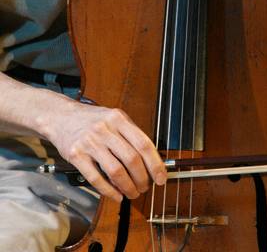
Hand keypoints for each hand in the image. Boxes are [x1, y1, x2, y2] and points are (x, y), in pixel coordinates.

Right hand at [45, 100, 166, 202]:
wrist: (60, 116)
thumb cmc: (91, 119)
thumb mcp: (114, 118)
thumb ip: (130, 134)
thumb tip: (151, 159)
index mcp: (118, 119)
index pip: (144, 144)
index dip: (155, 164)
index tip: (161, 177)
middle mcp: (105, 129)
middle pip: (132, 159)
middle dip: (142, 179)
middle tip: (145, 187)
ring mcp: (90, 142)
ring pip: (116, 171)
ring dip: (128, 187)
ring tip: (132, 193)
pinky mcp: (76, 155)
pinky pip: (96, 178)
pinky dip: (109, 191)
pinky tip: (116, 195)